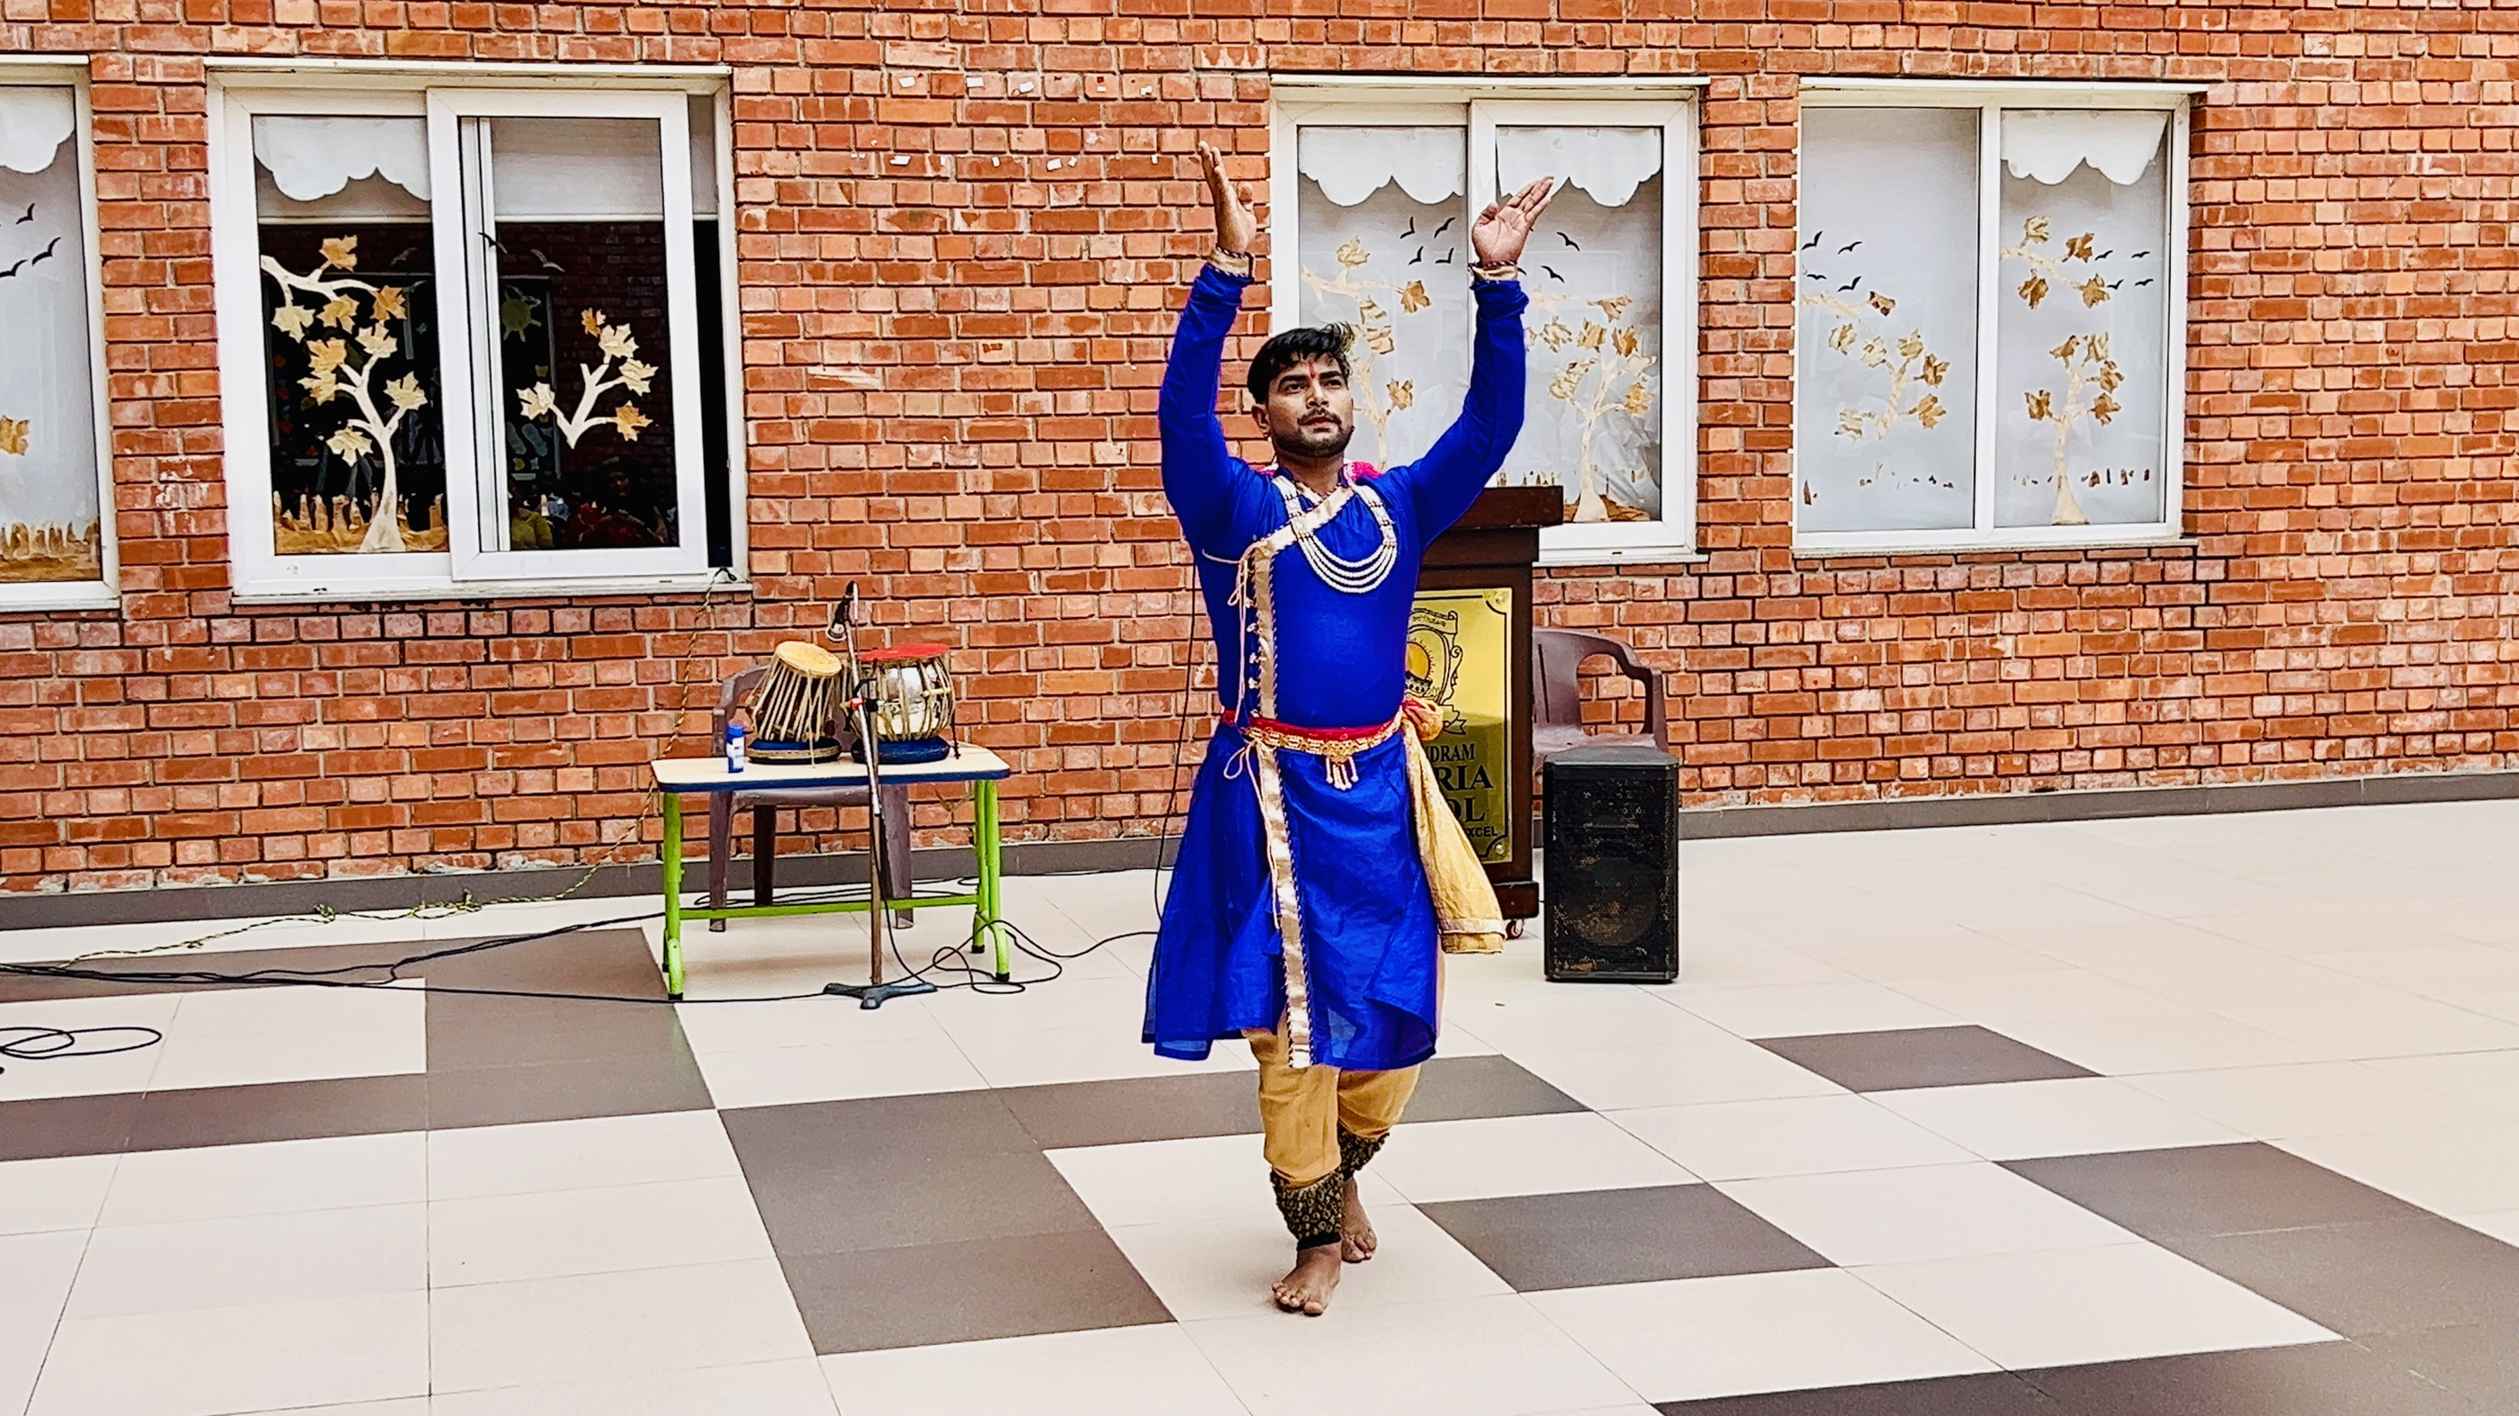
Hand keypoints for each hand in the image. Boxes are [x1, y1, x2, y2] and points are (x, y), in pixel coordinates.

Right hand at [1197, 140, 1258, 254]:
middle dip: (1207, 158)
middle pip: (1212, 174)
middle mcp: (1221, 198)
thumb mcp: (1246, 211)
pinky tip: (1218, 169)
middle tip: (1201, 144)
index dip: (1215, 162)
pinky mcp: (1227, 208)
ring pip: (1215, 179)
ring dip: (1211, 164)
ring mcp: (1222, 202)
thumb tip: (1245, 184)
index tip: (1212, 149)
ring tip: (1207, 150)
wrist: (1234, 249)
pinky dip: (1221, 180)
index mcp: (1225, 197)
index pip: (1219, 176)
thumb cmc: (1238, 234)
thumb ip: (1245, 198)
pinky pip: (1223, 191)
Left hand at [1470, 177, 1559, 267]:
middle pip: (1528, 198)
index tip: (1533, 183)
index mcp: (1503, 216)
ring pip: (1533, 203)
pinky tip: (1547, 198)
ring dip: (1541, 192)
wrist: (1492, 262)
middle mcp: (1513, 218)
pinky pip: (1533, 214)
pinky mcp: (1524, 228)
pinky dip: (1540, 206)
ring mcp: (1519, 222)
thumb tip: (1492, 203)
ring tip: (1549, 183)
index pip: (1517, 198)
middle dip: (1538, 188)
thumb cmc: (1485, 250)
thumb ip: (1485, 213)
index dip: (1525, 189)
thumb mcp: (1478, 226)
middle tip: (1546, 180)